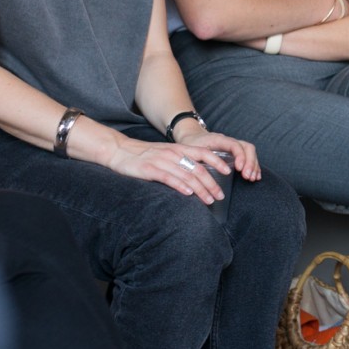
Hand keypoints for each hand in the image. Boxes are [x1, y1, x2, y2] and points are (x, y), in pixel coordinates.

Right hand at [105, 132, 235, 200]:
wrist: (119, 150)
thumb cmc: (144, 155)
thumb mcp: (166, 153)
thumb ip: (181, 161)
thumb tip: (198, 176)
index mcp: (179, 149)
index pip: (204, 153)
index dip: (218, 162)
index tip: (228, 172)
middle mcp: (173, 154)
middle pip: (199, 169)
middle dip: (212, 183)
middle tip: (220, 196)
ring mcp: (162, 161)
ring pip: (187, 176)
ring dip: (200, 189)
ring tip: (209, 200)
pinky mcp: (150, 170)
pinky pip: (169, 178)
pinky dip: (181, 186)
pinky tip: (189, 194)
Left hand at [177, 125, 259, 179]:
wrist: (191, 136)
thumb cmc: (190, 145)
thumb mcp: (191, 151)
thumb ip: (197, 159)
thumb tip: (201, 176)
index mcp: (219, 140)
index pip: (234, 145)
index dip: (239, 156)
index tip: (239, 169)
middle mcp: (229, 141)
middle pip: (247, 147)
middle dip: (250, 162)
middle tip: (248, 176)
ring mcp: (234, 146)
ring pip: (250, 152)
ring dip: (254, 165)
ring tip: (252, 178)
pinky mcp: (236, 152)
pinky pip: (249, 156)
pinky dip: (254, 166)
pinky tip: (255, 176)